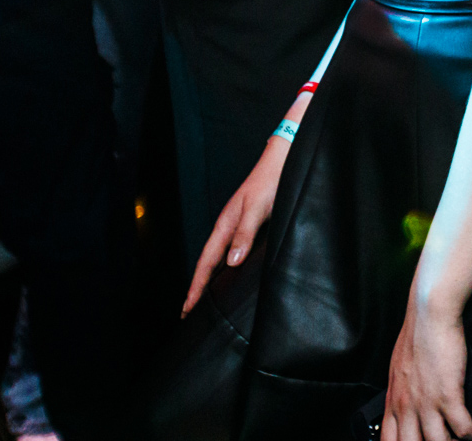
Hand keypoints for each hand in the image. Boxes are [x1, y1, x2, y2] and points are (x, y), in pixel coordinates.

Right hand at [181, 136, 286, 315]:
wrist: (283, 160)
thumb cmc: (271, 181)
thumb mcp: (258, 208)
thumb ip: (245, 234)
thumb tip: (231, 262)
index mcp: (226, 224)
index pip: (206, 262)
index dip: (197, 286)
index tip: (187, 308)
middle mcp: (229, 227)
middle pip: (208, 263)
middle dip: (197, 287)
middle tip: (189, 312)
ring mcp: (238, 225)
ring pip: (219, 258)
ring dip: (210, 279)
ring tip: (204, 299)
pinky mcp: (250, 224)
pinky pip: (232, 251)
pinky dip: (225, 267)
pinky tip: (230, 274)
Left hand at [383, 297, 471, 440]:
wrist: (430, 314)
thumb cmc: (417, 334)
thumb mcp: (399, 368)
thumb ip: (402, 390)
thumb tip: (410, 402)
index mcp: (393, 400)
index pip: (388, 440)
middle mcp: (407, 406)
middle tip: (445, 440)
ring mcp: (427, 403)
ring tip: (462, 436)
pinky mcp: (449, 395)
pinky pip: (464, 428)